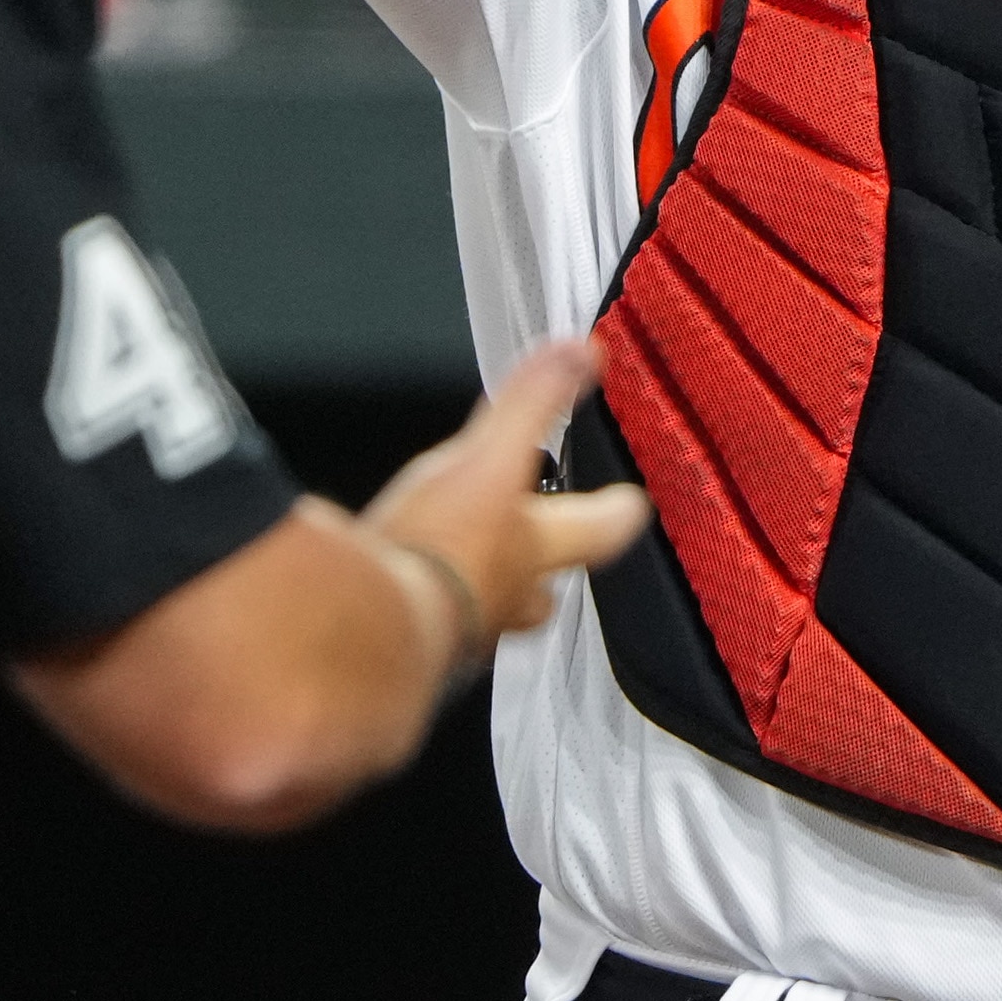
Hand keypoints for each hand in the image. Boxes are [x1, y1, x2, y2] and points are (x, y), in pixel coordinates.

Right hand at [360, 335, 648, 654]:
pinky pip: (427, 627)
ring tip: (468, 568)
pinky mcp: (407, 645)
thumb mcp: (489, 455)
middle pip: (546, 591)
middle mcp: (505, 597)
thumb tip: (581, 354)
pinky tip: (400, 591)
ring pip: (490, 613)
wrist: (370, 627)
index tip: (632, 502)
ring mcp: (459, 629)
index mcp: (536, 548)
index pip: (599, 529)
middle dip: (550, 569)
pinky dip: (421, 607)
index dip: (617, 512)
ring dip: (485, 591)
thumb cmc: (439, 548)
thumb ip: (533, 403)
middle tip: (550, 548)